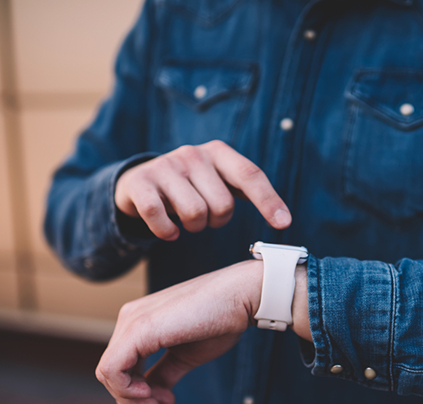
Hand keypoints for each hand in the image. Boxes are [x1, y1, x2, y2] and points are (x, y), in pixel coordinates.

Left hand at [95, 260, 262, 403]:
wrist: (240, 297)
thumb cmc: (219, 321)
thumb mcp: (184, 356)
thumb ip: (163, 374)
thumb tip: (150, 397)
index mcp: (139, 322)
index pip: (119, 365)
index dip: (132, 393)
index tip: (161, 403)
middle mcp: (130, 318)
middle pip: (110, 372)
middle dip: (131, 398)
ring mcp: (132, 321)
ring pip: (107, 373)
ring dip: (130, 398)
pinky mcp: (138, 329)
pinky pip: (112, 369)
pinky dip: (126, 389)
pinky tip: (150, 393)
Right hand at [115, 140, 291, 239]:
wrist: (138, 181)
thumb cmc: (190, 185)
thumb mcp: (218, 179)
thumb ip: (246, 189)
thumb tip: (283, 217)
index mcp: (218, 152)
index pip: (250, 175)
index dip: (269, 200)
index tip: (284, 223)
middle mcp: (193, 154)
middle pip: (222, 205)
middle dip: (217, 221)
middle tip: (205, 216)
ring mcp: (165, 166)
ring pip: (194, 214)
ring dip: (193, 227)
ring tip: (186, 219)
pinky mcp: (140, 183)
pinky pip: (159, 218)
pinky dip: (167, 232)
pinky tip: (169, 231)